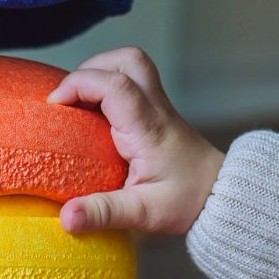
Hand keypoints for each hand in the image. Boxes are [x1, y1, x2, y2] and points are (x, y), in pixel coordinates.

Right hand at [48, 48, 224, 234]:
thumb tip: (66, 219)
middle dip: (91, 67)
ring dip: (101, 72)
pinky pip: (133, 82)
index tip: (54, 104)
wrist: (224, 196)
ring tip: (78, 101)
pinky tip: (95, 114)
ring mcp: (159, 108)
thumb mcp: (142, 214)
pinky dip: (109, 86)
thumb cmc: (186, 203)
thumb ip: (103, 213)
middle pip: (127, 60)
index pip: (115, 85)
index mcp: (149, 129)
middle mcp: (155, 110)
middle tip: (68, 96)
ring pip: (132, 64)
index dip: (79, 85)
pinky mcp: (158, 114)